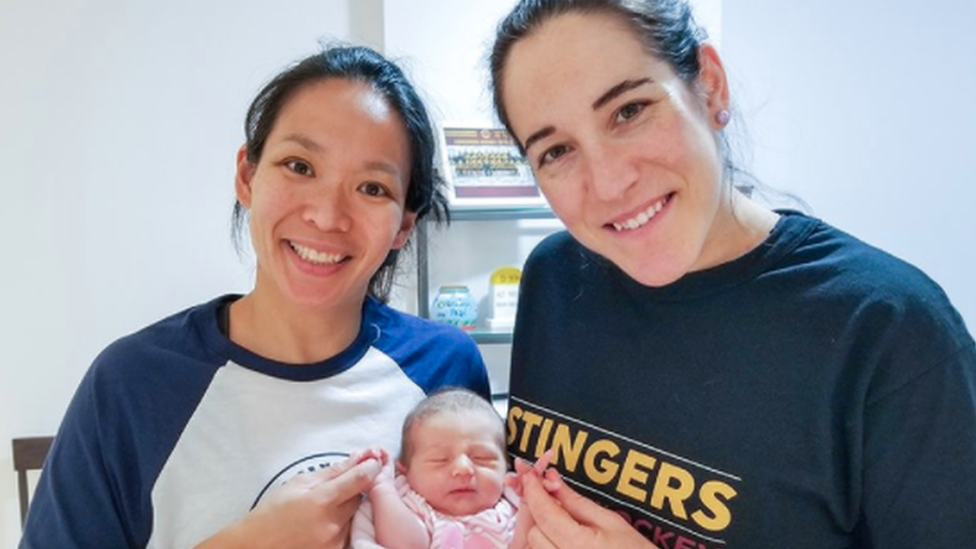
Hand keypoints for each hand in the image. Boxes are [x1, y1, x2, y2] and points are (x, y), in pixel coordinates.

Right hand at [195, 450, 381, 548]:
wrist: (256, 545)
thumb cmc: (273, 512)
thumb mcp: (299, 483)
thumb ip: (332, 471)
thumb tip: (358, 457)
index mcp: (321, 501)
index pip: (360, 479)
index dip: (370, 467)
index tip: (373, 460)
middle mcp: (332, 524)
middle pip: (360, 497)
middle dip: (353, 488)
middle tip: (334, 488)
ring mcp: (334, 541)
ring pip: (355, 514)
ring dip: (346, 507)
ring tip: (322, 509)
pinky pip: (348, 531)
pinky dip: (342, 523)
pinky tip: (323, 522)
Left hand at [518, 467, 659, 548]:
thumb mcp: (610, 521)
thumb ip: (576, 501)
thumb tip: (550, 479)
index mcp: (579, 546)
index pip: (544, 513)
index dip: (534, 491)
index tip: (530, 476)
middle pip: (534, 532)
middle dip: (542, 515)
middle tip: (557, 503)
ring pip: (534, 548)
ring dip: (543, 533)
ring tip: (566, 528)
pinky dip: (547, 547)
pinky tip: (563, 541)